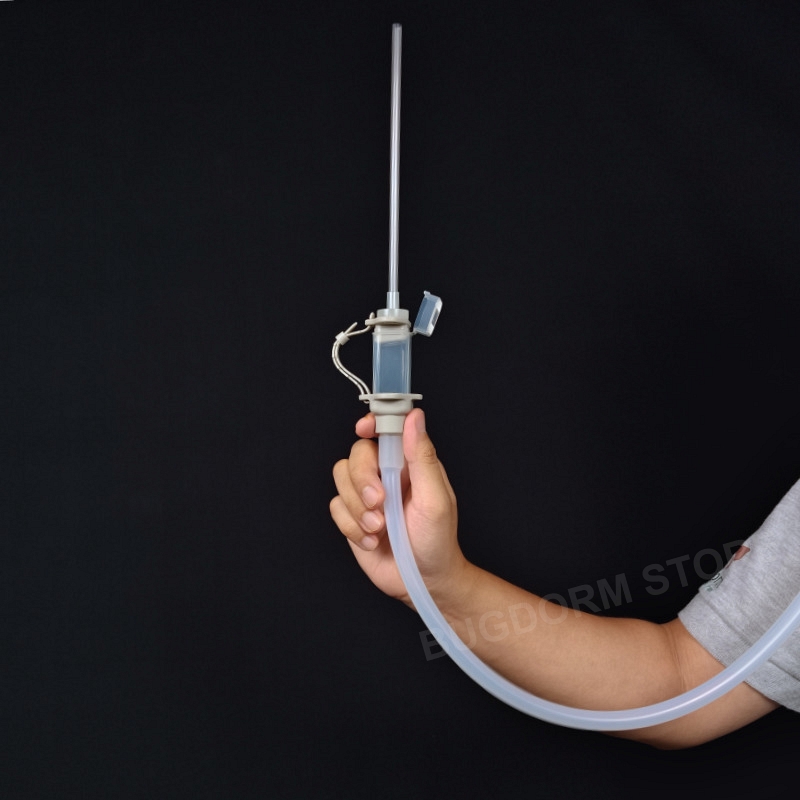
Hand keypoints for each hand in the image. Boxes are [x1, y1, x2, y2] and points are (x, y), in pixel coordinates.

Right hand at [330, 409, 466, 605]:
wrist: (422, 580)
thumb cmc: (437, 540)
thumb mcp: (435, 498)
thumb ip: (423, 457)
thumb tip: (414, 417)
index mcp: (409, 463)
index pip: (385, 430)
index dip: (372, 423)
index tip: (364, 429)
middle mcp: (386, 474)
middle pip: (357, 454)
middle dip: (362, 478)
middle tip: (379, 502)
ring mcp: (366, 495)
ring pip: (340, 478)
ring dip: (357, 507)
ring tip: (379, 527)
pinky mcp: (351, 517)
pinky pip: (335, 507)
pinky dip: (351, 527)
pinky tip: (372, 540)